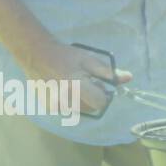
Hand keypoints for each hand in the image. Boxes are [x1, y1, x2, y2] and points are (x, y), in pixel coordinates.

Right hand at [18, 41, 132, 114]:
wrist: (36, 56)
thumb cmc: (65, 56)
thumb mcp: (89, 60)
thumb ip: (108, 71)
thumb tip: (128, 78)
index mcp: (76, 86)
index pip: (100, 102)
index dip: (104, 94)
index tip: (99, 84)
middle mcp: (65, 99)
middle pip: (91, 108)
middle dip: (93, 97)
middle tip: (86, 82)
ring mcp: (55, 105)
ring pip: (80, 110)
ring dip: (83, 101)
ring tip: (74, 85)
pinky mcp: (49, 107)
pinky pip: (68, 110)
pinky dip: (71, 102)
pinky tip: (64, 89)